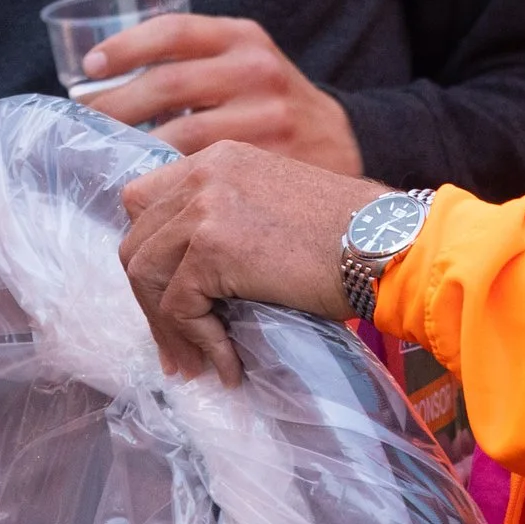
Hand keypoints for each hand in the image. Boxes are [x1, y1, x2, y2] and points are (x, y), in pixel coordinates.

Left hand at [79, 15, 363, 173]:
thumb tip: (103, 83)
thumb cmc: (276, 110)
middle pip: (167, 84)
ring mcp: (267, 119)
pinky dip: (165, 179)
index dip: (125, 46)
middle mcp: (257, 71)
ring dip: (134, 149)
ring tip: (107, 158)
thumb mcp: (249, 65)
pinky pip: (200, 174)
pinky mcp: (270, 165)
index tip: (89, 67)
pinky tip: (146, 188)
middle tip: (87, 125)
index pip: (174, 29)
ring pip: (178, 135)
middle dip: (116, 105)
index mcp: (245, 39)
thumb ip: (197, 64)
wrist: (344, 147)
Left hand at [118, 140, 389, 385]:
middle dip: (151, 299)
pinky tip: (229, 364)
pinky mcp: (213, 247)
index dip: (150, 252)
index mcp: (216, 158)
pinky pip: (179, 306)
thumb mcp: (273, 205)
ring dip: (168, 327)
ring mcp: (204, 206)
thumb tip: (188, 280)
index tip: (167, 297)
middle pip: (137, 240)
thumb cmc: (349, 236)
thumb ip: (227, 219)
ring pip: (146, 274)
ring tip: (196, 363)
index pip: (145, 201)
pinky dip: (199, 342)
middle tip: (176, 345)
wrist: (387, 243)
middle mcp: (203, 173)